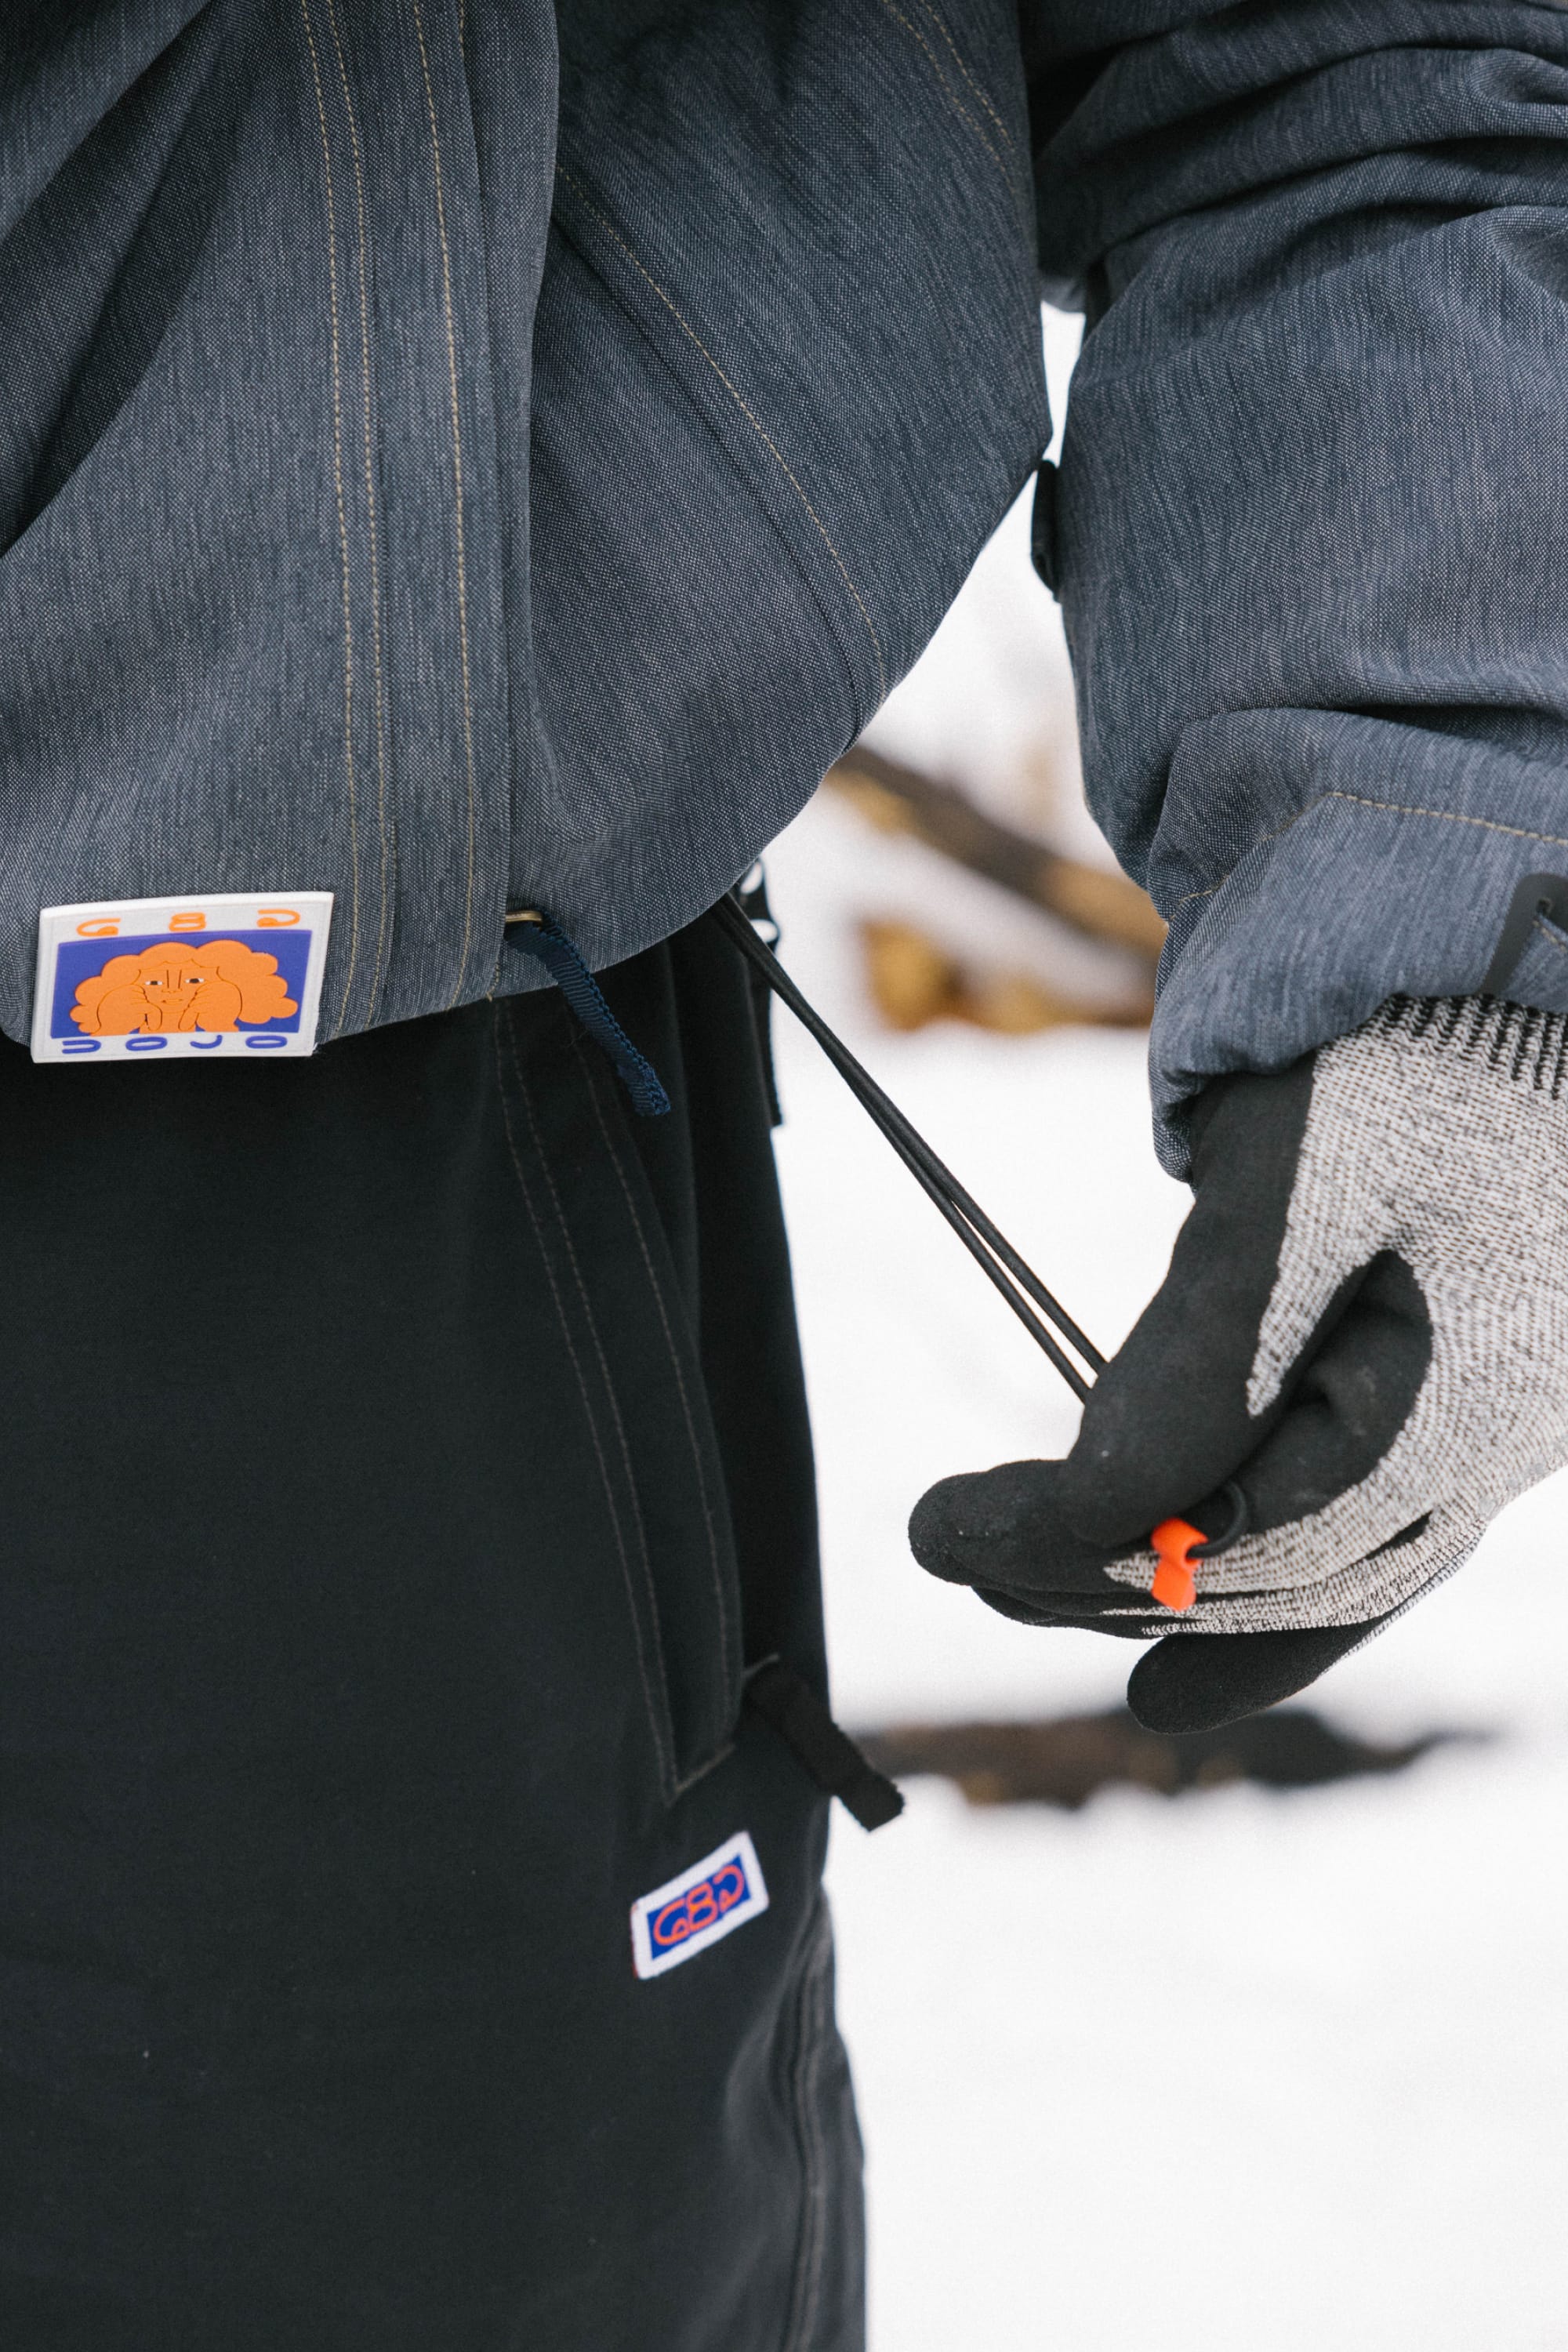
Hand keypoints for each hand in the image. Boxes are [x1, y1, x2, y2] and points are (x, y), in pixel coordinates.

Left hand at [909, 996, 1567, 1731]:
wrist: (1499, 997)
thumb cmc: (1391, 1073)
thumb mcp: (1279, 1195)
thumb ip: (1199, 1358)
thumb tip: (1094, 1507)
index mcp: (1473, 1386)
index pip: (1244, 1511)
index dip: (1079, 1536)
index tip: (945, 1535)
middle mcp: (1505, 1443)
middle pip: (1281, 1570)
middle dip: (1110, 1578)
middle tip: (972, 1564)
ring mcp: (1497, 1445)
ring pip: (1322, 1581)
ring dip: (1173, 1602)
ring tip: (1034, 1600)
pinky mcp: (1464, 1426)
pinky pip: (1361, 1555)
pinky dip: (1261, 1608)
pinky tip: (1173, 1677)